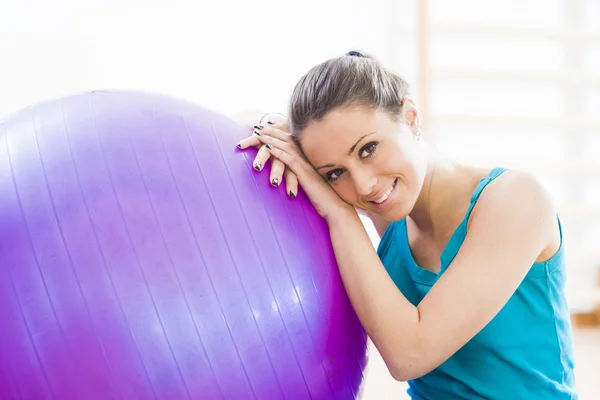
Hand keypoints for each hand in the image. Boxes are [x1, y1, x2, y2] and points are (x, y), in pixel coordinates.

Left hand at [236, 122, 353, 220]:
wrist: (335, 207)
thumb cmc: (324, 198)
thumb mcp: (310, 183)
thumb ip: (302, 175)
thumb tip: (292, 174)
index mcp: (308, 158)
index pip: (291, 140)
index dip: (279, 132)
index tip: (266, 127)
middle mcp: (307, 157)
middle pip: (287, 139)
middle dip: (272, 131)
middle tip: (258, 125)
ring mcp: (306, 164)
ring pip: (286, 146)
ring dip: (270, 138)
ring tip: (258, 133)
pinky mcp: (304, 173)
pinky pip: (288, 159)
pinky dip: (277, 152)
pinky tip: (266, 147)